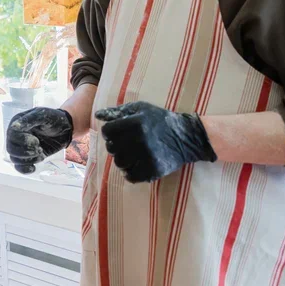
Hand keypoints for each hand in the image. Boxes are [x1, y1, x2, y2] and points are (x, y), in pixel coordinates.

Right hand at [5, 107, 74, 174]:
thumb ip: (29, 120)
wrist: (65, 128)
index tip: (37, 140)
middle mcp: (16, 135)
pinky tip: (33, 168)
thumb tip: (15, 127)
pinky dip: (25, 169)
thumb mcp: (42, 115)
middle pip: (11, 149)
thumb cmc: (54, 119)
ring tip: (41, 153)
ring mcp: (21, 147)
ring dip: (28, 159)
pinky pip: (19, 167)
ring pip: (15, 159)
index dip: (23, 141)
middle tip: (40, 149)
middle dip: (26, 152)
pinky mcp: (27, 156)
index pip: (12, 135)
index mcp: (17, 122)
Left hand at [95, 101, 215, 182]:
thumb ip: (118, 112)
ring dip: (122, 160)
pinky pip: (131, 176)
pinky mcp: (154, 170)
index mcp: (136, 122)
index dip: (109, 132)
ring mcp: (147, 156)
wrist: (186, 136)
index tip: (115, 133)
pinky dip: (129, 173)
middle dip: (115, 146)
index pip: (108, 131)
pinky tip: (134, 166)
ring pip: (119, 163)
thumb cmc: (160, 120)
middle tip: (123, 144)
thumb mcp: (141, 109)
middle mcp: (140, 139)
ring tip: (130, 155)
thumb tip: (97, 115)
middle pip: (112, 148)